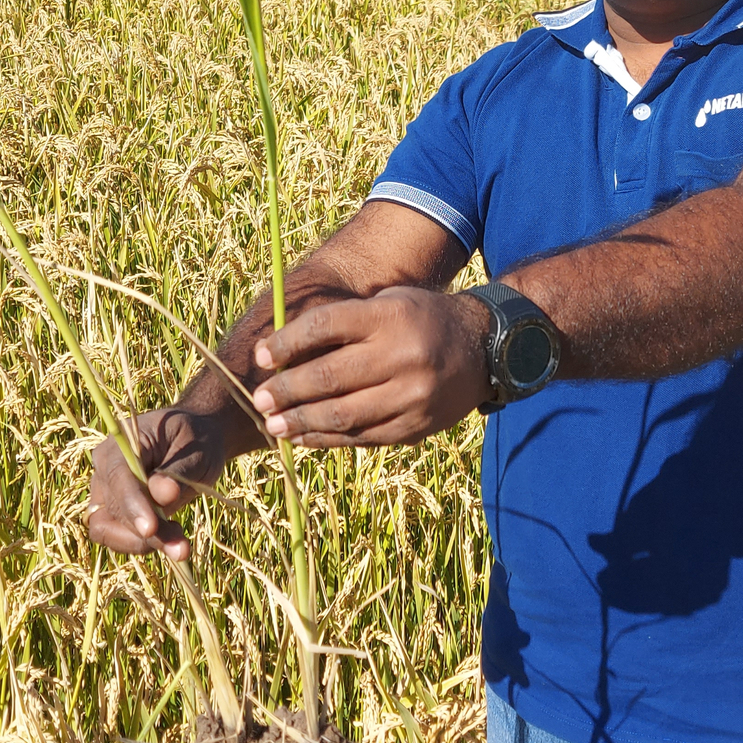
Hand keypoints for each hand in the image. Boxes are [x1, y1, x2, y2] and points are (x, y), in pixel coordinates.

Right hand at [87, 407, 229, 558]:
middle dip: (146, 533)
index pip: (117, 477)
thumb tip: (164, 494)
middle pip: (114, 510)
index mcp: (120, 444)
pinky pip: (120, 538)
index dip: (131, 505)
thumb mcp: (194, 451)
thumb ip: (177, 472)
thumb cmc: (196, 440)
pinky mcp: (116, 513)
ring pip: (110, 530)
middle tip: (182, 547)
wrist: (197, 443)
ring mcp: (107, 493)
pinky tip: (175, 541)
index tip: (150, 529)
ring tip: (181, 547)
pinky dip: (146, 545)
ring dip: (144, 544)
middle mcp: (105, 469)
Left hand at [249, 287, 492, 447]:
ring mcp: (411, 396)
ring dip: (300, 422)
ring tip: (274, 425)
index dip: (286, 343)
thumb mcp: (386, 303)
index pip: (324, 327)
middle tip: (258, 401)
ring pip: (342, 415)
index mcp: (389, 316)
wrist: (483, 347)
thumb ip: (342, 326)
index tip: (261, 355)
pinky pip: (361, 437)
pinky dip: (327, 439)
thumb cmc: (420, 319)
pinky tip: (304, 436)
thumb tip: (283, 354)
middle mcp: (401, 356)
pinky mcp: (415, 426)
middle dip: (286, 391)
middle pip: (328, 377)